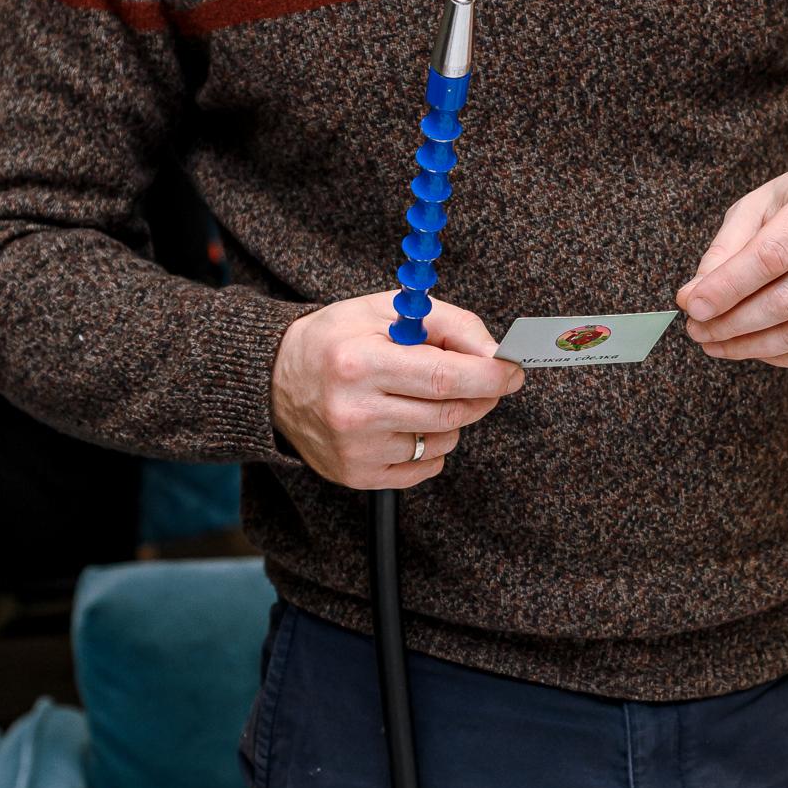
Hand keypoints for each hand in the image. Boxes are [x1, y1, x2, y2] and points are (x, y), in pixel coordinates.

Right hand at [271, 291, 523, 486]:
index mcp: (359, 363)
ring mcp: (355, 450)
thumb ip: (447, 323)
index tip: (513, 369)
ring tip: (420, 394)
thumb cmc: (336, 339)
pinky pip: (424, 466)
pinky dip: (431, 444)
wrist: (274, 381)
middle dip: (481, 395)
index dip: (489, 376)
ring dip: (451, 417)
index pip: (443, 378)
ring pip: (442, 441)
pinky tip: (405, 421)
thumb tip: (495, 353)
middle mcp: (354, 412)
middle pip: (449, 412)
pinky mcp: (356, 476)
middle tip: (486, 379)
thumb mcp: (385, 311)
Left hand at [676, 154, 787, 365]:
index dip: (726, 288)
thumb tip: (694, 294)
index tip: (692, 307)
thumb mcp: (768, 199)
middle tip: (699, 331)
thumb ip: (728, 245)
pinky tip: (759, 350)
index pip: (770, 257)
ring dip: (753, 347)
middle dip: (732, 324)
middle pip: (785, 301)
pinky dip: (786, 358)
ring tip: (719, 344)